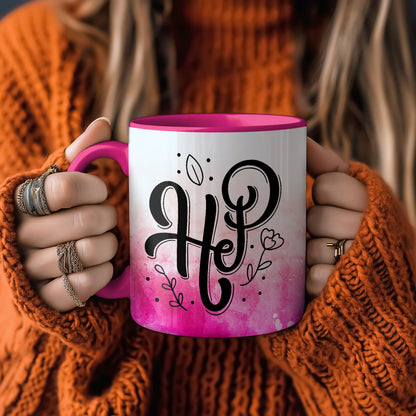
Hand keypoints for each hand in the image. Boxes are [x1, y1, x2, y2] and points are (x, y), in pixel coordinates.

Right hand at [15, 118, 117, 311]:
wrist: (32, 265)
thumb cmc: (51, 216)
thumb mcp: (56, 184)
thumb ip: (77, 154)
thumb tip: (103, 124)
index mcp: (21, 201)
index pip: (65, 188)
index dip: (94, 188)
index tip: (100, 190)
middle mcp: (20, 234)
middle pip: (88, 220)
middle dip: (109, 216)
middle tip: (106, 218)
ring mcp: (30, 269)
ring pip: (93, 250)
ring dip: (110, 244)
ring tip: (102, 240)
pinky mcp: (46, 299)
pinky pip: (90, 283)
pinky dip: (104, 271)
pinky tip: (98, 264)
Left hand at [306, 138, 367, 297]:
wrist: (378, 280)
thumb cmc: (357, 227)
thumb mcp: (351, 192)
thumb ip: (326, 165)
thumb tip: (299, 136)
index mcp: (373, 201)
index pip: (328, 185)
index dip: (323, 194)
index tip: (327, 200)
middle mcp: (371, 229)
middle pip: (316, 217)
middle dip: (316, 226)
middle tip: (328, 233)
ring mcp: (360, 262)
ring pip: (313, 248)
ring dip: (312, 254)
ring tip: (329, 256)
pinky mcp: (345, 291)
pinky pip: (313, 277)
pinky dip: (312, 279)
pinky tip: (326, 278)